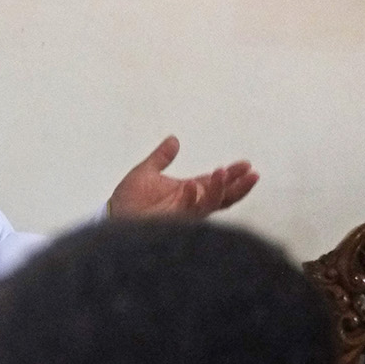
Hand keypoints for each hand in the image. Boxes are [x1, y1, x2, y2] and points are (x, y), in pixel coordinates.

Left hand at [107, 136, 257, 218]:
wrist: (113, 215)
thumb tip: (173, 140)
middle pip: (222, 197)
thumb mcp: (145, 172)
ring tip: (222, 173)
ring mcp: (184, 215)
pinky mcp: (174, 224)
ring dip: (218, 190)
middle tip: (251, 174)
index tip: (246, 164)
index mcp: (188, 192)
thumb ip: (161, 157)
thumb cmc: (128, 199)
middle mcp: (190, 204)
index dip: (231, 174)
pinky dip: (192, 198)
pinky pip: (189, 213)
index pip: (215, 183)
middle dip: (238, 186)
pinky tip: (191, 185)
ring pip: (210, 205)